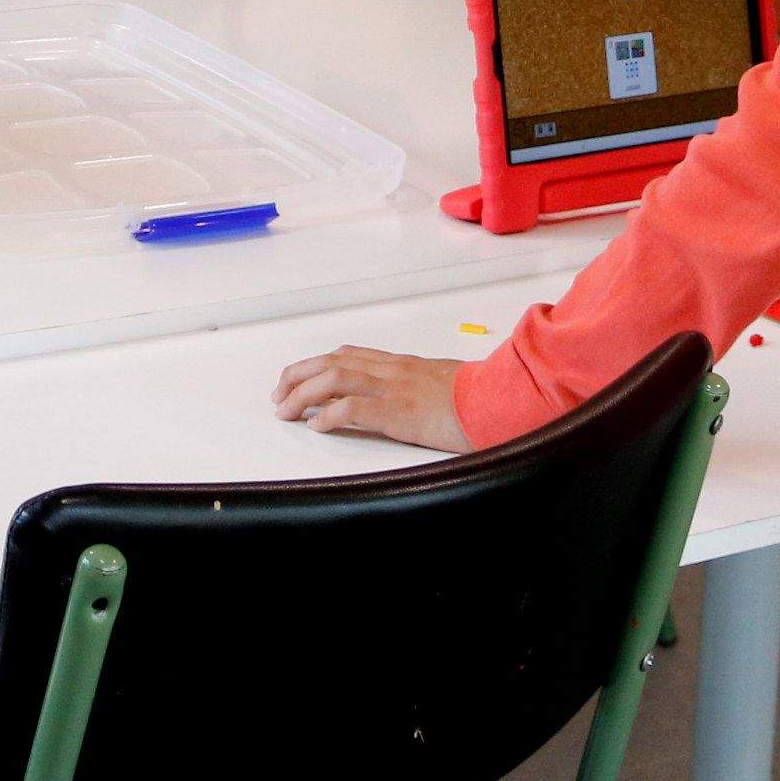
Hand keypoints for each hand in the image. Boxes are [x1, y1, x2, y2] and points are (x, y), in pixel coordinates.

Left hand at [273, 348, 467, 449]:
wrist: (500, 401)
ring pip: (333, 379)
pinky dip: (328, 415)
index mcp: (402, 364)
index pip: (349, 355)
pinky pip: (353, 408)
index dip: (318, 365)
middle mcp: (392, 370)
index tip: (300, 378)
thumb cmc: (480, 396)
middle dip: (298, 376)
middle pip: (331, 362)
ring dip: (303, 394)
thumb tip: (417, 397)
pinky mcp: (399, 412)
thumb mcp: (447, 383)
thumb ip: (424, 385)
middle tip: (280, 395)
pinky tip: (316, 425)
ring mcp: (394, 388)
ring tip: (286, 411)